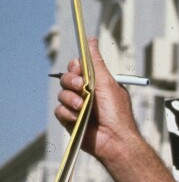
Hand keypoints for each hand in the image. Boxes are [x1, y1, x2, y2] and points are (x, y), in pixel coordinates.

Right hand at [53, 37, 140, 163]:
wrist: (116, 140)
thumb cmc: (117, 113)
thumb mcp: (108, 83)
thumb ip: (97, 62)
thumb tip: (91, 40)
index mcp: (96, 84)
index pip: (77, 68)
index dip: (75, 67)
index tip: (80, 69)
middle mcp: (86, 95)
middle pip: (66, 78)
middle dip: (71, 81)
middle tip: (81, 87)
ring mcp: (77, 108)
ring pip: (61, 94)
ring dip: (71, 98)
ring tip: (83, 106)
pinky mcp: (70, 121)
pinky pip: (59, 110)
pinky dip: (68, 113)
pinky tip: (79, 118)